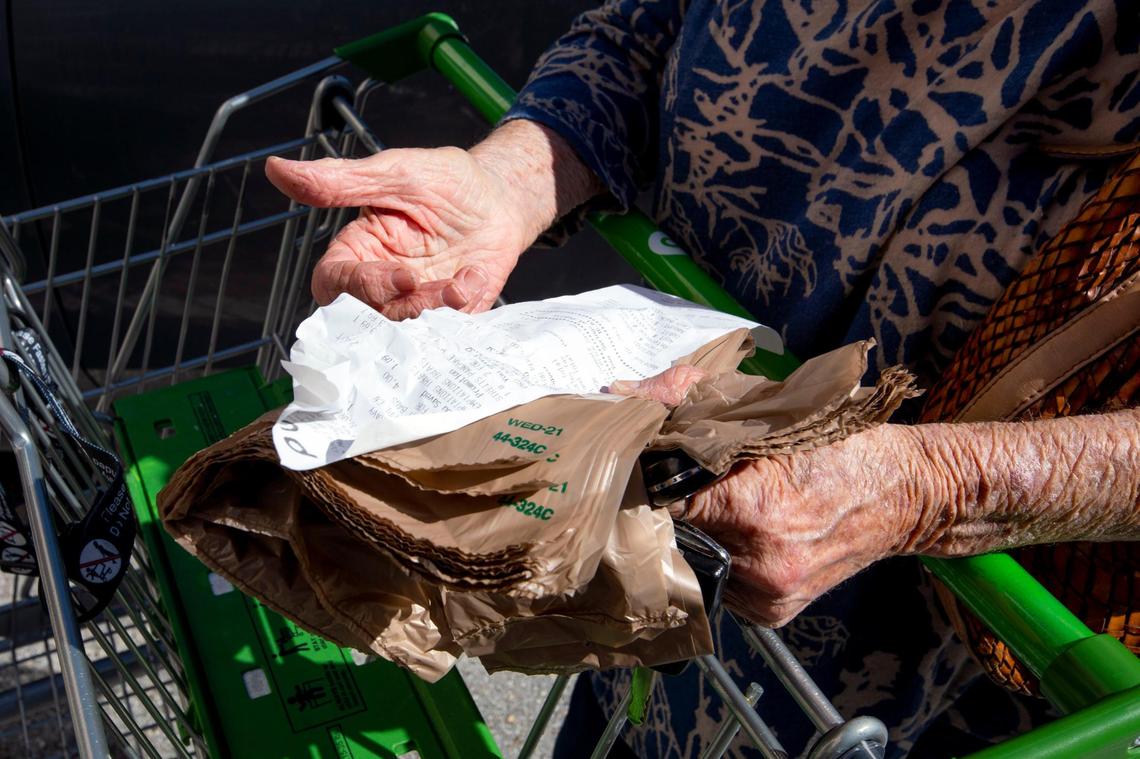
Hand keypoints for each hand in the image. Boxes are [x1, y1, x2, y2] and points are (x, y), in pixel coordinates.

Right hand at [266, 119, 602, 319]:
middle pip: (368, 318)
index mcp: (359, 251)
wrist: (502, 198)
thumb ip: (339, 181)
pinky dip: (462, 310)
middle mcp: (383, 284)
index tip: (399, 275)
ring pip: (408, 330)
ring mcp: (419, 304)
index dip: (358, 287)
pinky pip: (448, 333)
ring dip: (433, 310)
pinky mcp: (452, 316)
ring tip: (460, 279)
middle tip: (425, 284)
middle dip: (399, 306)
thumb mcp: (395, 172)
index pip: (334, 284)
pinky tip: (476, 277)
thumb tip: (275, 168)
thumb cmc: (445, 182)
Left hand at [612, 369, 920, 626]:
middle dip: (670, 506)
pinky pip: (719, 584)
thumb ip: (691, 398)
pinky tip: (742, 534)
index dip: (648, 479)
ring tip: (722, 507)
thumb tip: (623, 393)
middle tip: (683, 483)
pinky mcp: (772, 612)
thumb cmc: (838, 441)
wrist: (905, 493)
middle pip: (672, 532)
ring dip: (694, 534)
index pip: (662, 499)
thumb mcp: (768, 406)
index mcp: (753, 506)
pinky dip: (721, 556)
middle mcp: (759, 560)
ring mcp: (766, 594)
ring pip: (692, 561)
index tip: (643, 465)